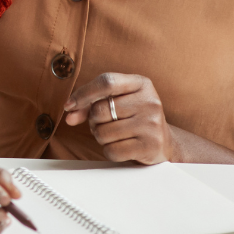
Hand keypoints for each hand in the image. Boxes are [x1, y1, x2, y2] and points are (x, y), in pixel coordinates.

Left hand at [62, 73, 179, 163]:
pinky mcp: (150, 146)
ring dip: (101, 137)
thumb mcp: (117, 101)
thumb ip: (90, 104)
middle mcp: (150, 101)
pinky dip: (110, 151)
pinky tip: (122, 147)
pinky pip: (112, 151)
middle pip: (99, 110)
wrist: (163, 142)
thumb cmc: (132, 118)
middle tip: (104, 124)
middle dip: (94, 121)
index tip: (69, 106)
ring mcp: (152, 124)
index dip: (83, 94)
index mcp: (141, 83)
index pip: (106, 82)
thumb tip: (69, 115)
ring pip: (103, 133)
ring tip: (115, 135)